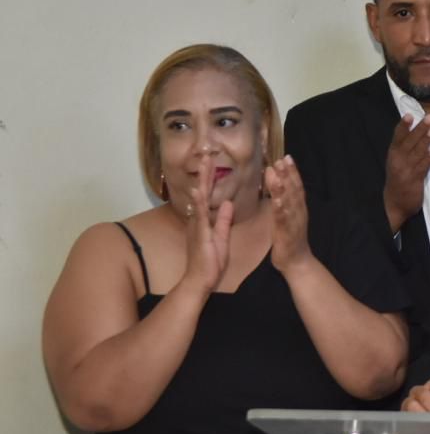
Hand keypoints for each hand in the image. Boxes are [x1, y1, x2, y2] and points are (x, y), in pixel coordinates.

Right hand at [181, 156, 232, 294]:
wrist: (200, 280)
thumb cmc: (210, 261)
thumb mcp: (221, 237)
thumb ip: (223, 220)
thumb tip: (227, 203)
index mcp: (204, 220)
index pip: (208, 195)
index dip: (210, 179)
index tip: (213, 162)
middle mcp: (198, 219)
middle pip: (203, 191)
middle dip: (205, 172)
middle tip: (207, 153)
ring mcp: (197, 225)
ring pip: (200, 197)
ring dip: (202, 180)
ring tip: (204, 163)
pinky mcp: (200, 233)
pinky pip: (199, 215)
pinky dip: (198, 202)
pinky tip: (198, 190)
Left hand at [265, 155, 312, 273]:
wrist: (297, 262)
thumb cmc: (290, 239)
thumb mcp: (287, 217)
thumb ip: (284, 202)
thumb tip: (278, 184)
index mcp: (299, 209)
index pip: (297, 187)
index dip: (293, 172)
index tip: (287, 157)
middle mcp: (298, 213)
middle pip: (294, 191)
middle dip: (288, 175)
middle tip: (282, 160)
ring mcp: (293, 222)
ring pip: (289, 202)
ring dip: (284, 187)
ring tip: (278, 174)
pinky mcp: (286, 233)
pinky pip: (283, 219)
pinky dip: (281, 209)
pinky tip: (276, 200)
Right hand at [383, 113, 429, 231]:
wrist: (394, 203)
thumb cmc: (398, 180)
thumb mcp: (397, 162)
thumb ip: (405, 149)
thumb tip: (418, 132)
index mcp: (393, 154)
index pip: (398, 137)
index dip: (403, 126)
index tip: (409, 115)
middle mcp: (398, 160)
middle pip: (409, 142)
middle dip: (419, 129)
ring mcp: (406, 170)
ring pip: (417, 153)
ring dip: (426, 141)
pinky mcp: (414, 180)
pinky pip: (422, 168)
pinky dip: (428, 160)